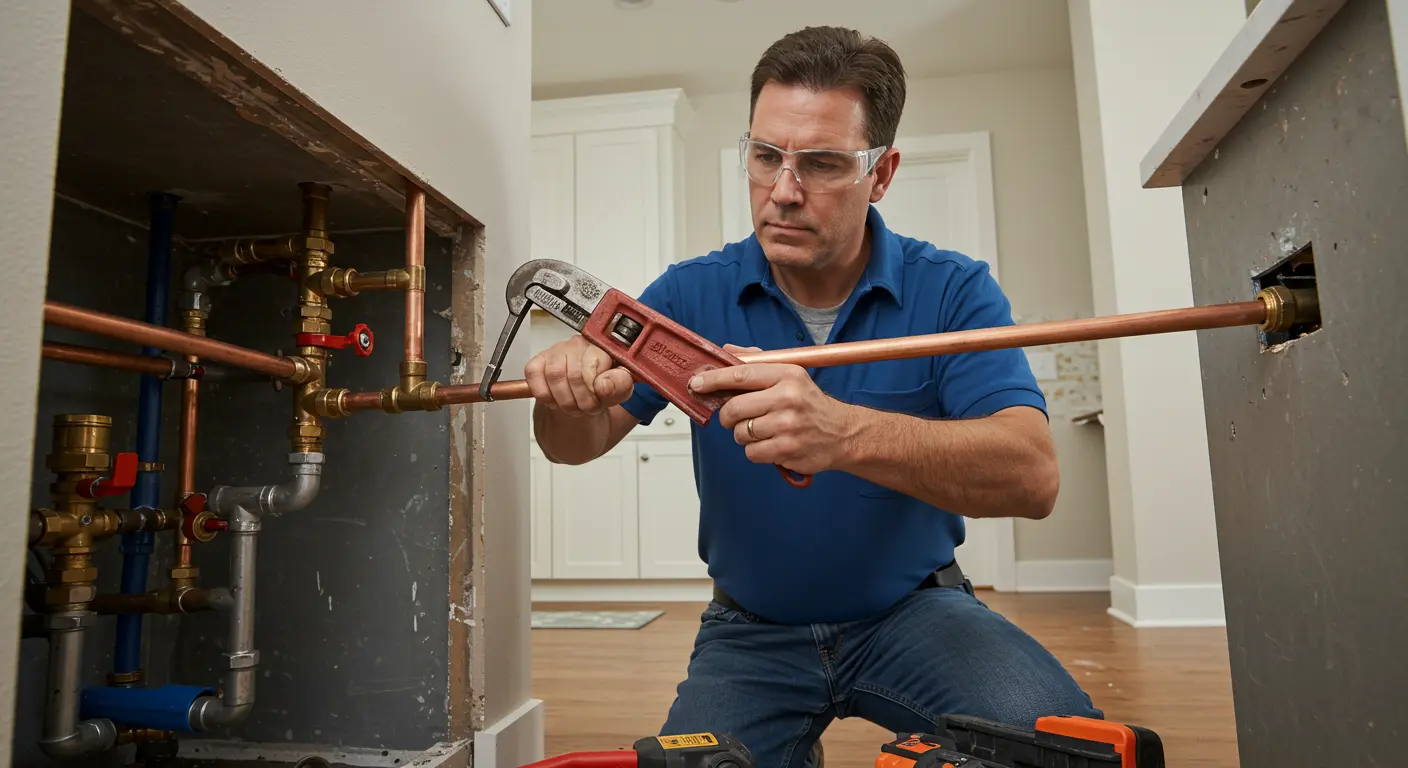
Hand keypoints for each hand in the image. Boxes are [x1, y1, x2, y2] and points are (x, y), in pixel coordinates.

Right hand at [524, 335, 633, 415]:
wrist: (581, 401)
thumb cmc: (600, 391)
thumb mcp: (620, 391)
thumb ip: (620, 385)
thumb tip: (604, 385)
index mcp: (601, 347)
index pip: (594, 363)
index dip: (595, 389)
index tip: (599, 400)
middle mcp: (577, 344)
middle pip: (574, 373)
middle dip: (581, 400)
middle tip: (586, 408)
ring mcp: (555, 351)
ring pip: (554, 375)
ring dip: (564, 400)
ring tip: (573, 406)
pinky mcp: (537, 362)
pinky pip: (534, 376)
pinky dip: (544, 395)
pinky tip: (555, 400)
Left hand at [689, 354, 859, 474]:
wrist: (843, 433)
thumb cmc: (810, 403)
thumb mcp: (789, 375)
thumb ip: (757, 363)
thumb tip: (726, 350)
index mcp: (787, 374)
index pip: (740, 375)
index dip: (714, 380)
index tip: (697, 384)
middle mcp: (788, 398)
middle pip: (734, 409)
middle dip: (728, 416)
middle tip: (736, 417)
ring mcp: (789, 426)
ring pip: (740, 433)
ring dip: (743, 435)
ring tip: (762, 431)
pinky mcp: (788, 450)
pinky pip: (752, 452)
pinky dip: (755, 451)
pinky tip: (771, 444)